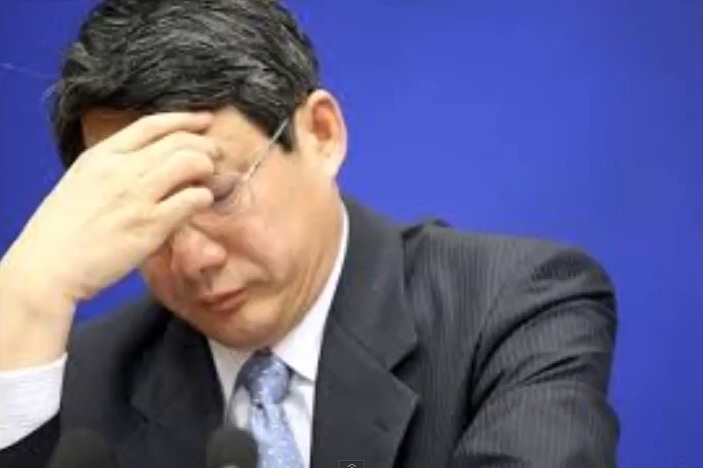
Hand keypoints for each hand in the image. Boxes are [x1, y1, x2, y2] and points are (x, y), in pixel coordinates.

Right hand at [2, 112, 218, 306]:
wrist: (49, 265)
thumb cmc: (63, 229)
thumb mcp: (82, 181)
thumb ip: (114, 168)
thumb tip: (149, 162)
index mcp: (102, 155)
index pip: (152, 125)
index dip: (184, 119)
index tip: (204, 120)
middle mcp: (121, 170)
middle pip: (178, 141)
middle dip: (204, 144)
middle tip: (215, 154)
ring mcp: (137, 196)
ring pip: (190, 163)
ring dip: (207, 166)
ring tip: (211, 177)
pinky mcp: (150, 225)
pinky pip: (191, 199)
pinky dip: (203, 196)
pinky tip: (202, 201)